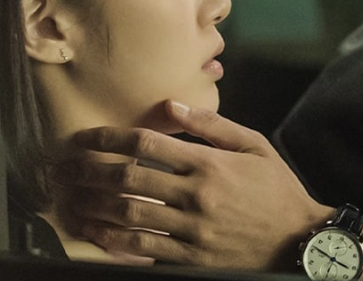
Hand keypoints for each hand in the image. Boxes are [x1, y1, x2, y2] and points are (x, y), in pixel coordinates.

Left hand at [59, 100, 330, 269]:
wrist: (298, 240)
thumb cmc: (277, 190)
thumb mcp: (255, 146)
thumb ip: (212, 125)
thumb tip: (171, 105)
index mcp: (210, 164)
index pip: (148, 144)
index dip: (110, 138)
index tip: (86, 137)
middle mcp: (197, 196)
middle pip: (129, 179)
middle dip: (89, 170)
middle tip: (64, 167)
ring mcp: (192, 231)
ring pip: (128, 215)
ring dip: (92, 205)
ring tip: (70, 198)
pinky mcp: (191, 259)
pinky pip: (143, 249)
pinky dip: (114, 240)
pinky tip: (96, 232)